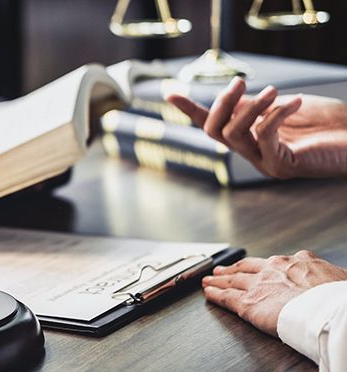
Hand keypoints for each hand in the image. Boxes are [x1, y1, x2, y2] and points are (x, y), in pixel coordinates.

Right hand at [167, 77, 346, 177]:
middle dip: (223, 104)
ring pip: (235, 136)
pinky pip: (265, 137)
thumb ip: (255, 107)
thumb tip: (229, 98)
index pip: (212, 125)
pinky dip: (277, 115)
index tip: (168, 92)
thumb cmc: (325, 123)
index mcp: (249, 138)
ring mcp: (264, 162)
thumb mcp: (282, 107)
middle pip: (216, 132)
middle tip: (240, 82)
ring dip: (251, 109)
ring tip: (272, 91)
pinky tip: (295, 102)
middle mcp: (252, 153)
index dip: (189, 109)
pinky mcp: (281, 166)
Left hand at [202, 250, 346, 335]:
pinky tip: (208, 293)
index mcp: (297, 262)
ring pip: (232, 280)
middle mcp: (273, 269)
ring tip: (209, 280)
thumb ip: (325, 275)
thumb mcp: (337, 278)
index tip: (256, 266)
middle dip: (233, 269)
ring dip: (219, 280)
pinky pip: (227, 298)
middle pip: (246, 267)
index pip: (274, 262)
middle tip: (221, 270)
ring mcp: (259, 286)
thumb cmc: (338, 298)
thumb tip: (332, 279)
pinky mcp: (248, 304)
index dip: (262, 265)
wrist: (329, 309)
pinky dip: (215, 295)